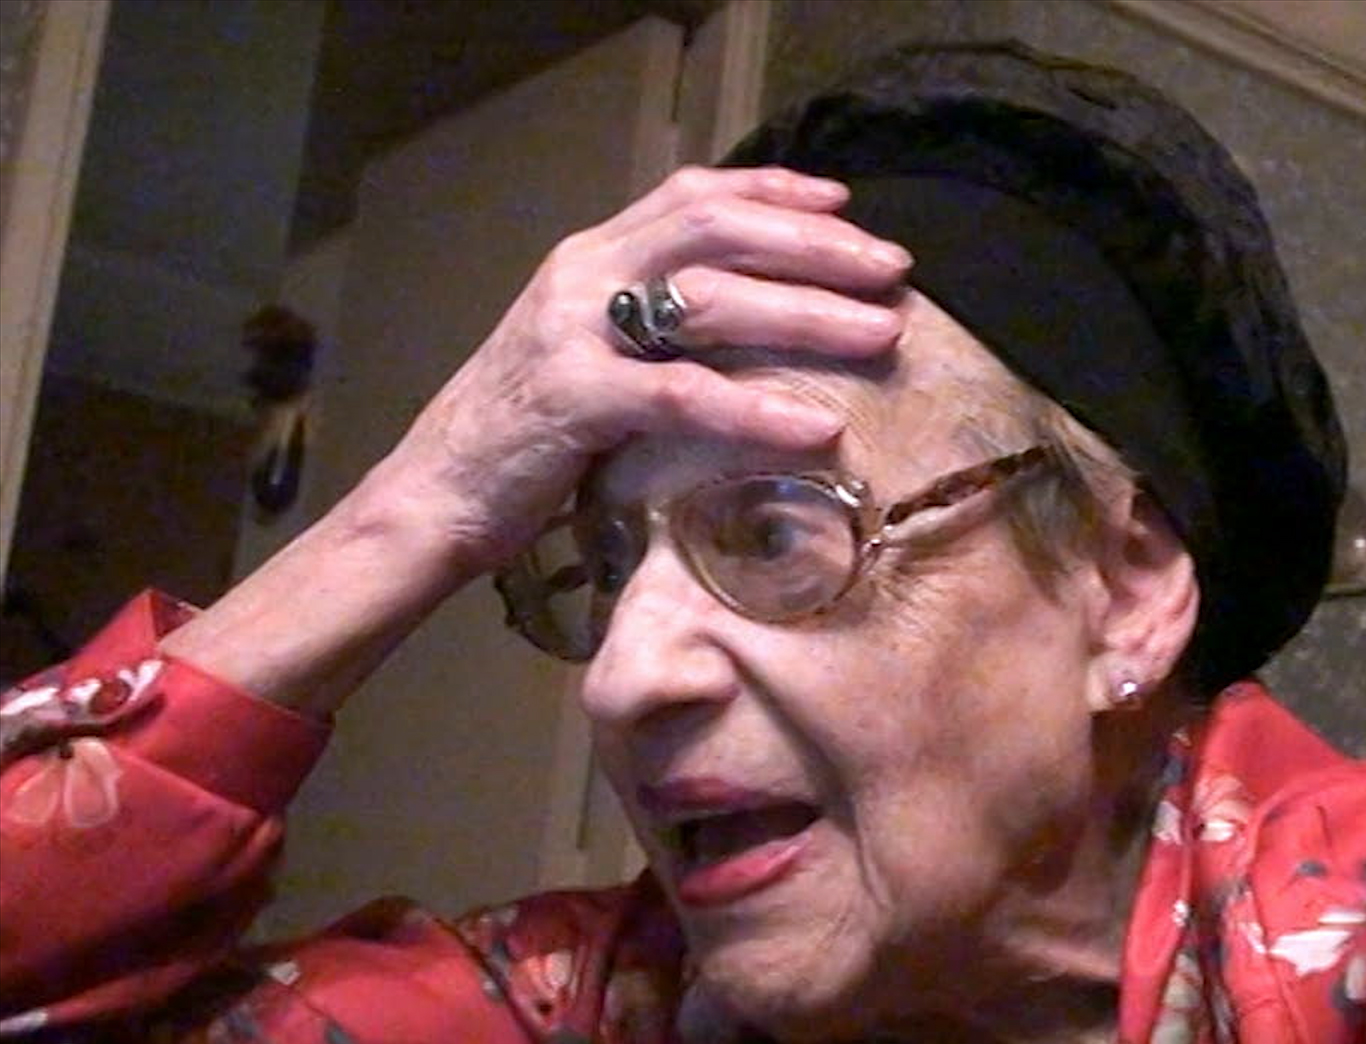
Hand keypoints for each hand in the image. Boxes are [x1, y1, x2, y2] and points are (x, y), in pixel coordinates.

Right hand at [359, 165, 911, 575]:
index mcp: (592, 257)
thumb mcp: (592, 353)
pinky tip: (816, 428)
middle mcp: (584, 275)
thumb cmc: (527, 433)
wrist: (435, 493)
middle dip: (816, 244)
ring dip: (810, 313)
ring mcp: (575, 331)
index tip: (847, 206)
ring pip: (713, 300)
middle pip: (718, 231)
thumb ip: (652, 322)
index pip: (695, 197)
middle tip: (892, 269)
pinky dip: (755, 409)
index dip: (775, 191)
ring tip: (882, 332)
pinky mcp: (573, 398)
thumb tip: (756, 319)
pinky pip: (682, 395)